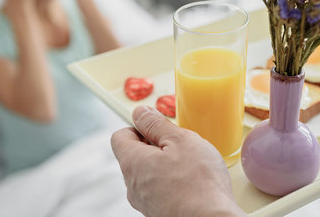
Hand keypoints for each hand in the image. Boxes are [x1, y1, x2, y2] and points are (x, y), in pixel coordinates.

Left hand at [111, 106, 244, 216]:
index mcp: (132, 163)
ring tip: (190, 166)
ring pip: (148, 173)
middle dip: (155, 146)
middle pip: (134, 155)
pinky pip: (159, 190)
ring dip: (165, 165)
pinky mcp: (158, 213)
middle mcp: (132, 186)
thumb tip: (140, 112)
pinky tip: (192, 183)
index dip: (138, 127)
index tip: (158, 127)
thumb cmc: (199, 182)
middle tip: (180, 146)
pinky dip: (171, 182)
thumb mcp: (180, 140)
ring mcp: (144, 202)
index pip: (120, 136)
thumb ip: (156, 123)